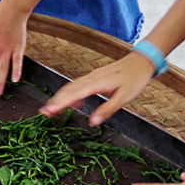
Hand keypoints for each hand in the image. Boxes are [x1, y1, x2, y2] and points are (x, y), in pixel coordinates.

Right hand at [38, 52, 155, 125]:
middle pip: (68, 89)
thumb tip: (92, 122)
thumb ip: (107, 109)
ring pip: (71, 87)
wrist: (141, 62)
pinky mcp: (94, 77)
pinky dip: (70, 94)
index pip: (74, 94)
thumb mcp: (125, 97)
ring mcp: (92, 76)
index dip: (60, 103)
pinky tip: (73, 103)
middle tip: (43, 113)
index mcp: (97, 83)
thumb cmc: (135, 79)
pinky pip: (78, 85)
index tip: (49, 111)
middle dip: (54, 101)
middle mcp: (91, 78)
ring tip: (51, 109)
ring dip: (60, 97)